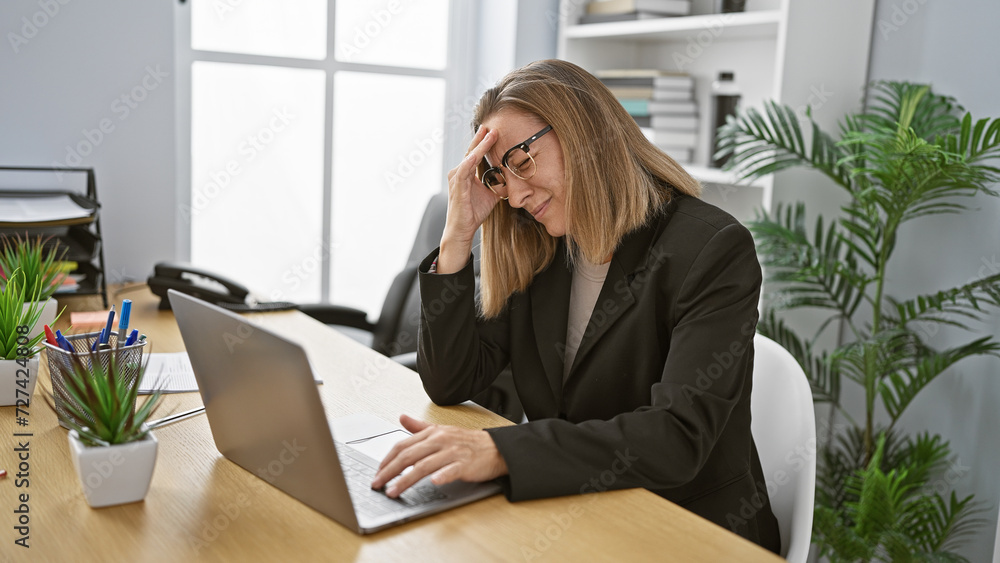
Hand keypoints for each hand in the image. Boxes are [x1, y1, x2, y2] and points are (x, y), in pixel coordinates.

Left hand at [370, 414, 507, 497]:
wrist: (496, 448)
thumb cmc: (468, 442)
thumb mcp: (442, 431)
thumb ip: (420, 427)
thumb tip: (402, 417)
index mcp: (433, 433)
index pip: (403, 446)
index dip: (387, 460)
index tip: (377, 472)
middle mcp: (440, 441)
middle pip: (409, 456)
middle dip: (389, 471)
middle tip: (377, 484)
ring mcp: (452, 452)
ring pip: (424, 465)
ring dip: (406, 480)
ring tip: (393, 491)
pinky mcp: (465, 464)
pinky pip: (451, 470)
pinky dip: (441, 476)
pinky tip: (433, 482)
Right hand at [437, 127, 501, 273]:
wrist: (463, 229)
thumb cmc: (474, 212)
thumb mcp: (491, 194)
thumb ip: (499, 183)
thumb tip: (513, 176)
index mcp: (466, 173)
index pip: (476, 154)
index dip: (485, 142)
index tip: (495, 130)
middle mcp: (459, 172)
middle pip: (472, 151)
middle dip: (482, 138)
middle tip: (492, 125)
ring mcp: (457, 178)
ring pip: (469, 157)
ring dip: (479, 145)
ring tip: (489, 134)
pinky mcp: (457, 186)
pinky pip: (464, 170)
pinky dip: (471, 160)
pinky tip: (478, 153)